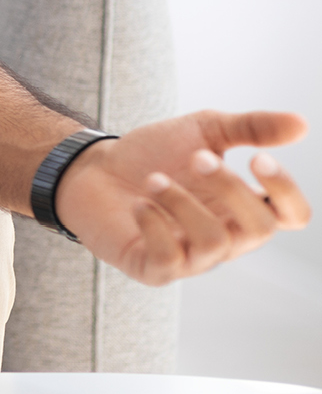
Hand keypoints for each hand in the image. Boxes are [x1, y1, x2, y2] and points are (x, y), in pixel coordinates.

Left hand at [55, 110, 309, 285]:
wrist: (93, 168)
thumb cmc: (153, 154)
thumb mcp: (205, 131)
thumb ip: (251, 128)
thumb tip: (302, 124)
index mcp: (244, 208)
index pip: (292, 216)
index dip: (286, 192)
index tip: (258, 158)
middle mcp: (226, 238)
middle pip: (259, 229)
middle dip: (230, 189)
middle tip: (196, 157)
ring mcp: (192, 258)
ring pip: (214, 243)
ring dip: (184, 204)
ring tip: (153, 179)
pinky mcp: (154, 269)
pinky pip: (170, 259)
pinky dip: (154, 225)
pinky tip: (138, 204)